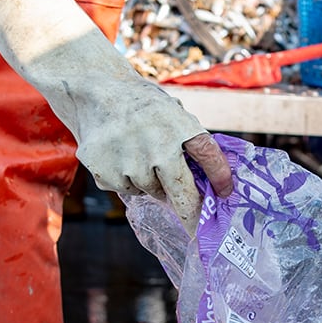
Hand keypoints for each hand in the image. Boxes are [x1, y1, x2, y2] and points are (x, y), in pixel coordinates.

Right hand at [74, 94, 231, 236]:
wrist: (96, 92)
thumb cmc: (141, 106)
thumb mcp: (171, 112)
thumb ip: (186, 141)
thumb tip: (206, 182)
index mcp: (178, 126)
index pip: (208, 155)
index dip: (220, 176)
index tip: (225, 193)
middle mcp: (157, 146)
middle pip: (181, 192)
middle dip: (191, 215)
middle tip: (196, 230)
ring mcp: (130, 162)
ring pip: (151, 191)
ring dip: (151, 182)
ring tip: (138, 154)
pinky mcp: (106, 172)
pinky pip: (125, 189)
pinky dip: (125, 179)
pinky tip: (118, 156)